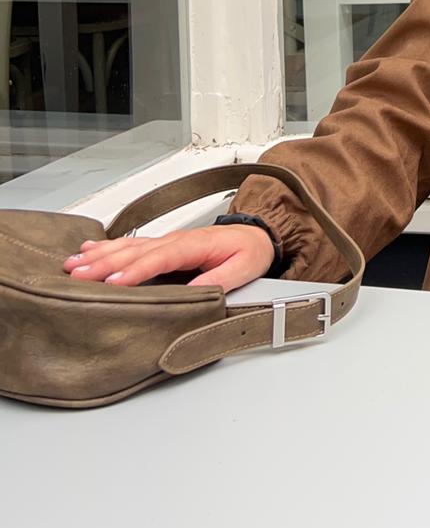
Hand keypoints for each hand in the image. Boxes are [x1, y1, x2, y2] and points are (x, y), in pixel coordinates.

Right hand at [62, 225, 275, 292]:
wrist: (258, 235)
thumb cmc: (250, 251)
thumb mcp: (244, 269)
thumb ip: (219, 280)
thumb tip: (194, 293)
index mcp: (194, 245)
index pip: (160, 258)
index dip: (135, 271)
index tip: (112, 283)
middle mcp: (175, 240)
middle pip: (134, 251)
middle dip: (104, 263)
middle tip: (77, 275)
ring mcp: (166, 241)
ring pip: (127, 247)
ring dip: (99, 255)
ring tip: (73, 264)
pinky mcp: (162, 246)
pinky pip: (130, 245)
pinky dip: (106, 246)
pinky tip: (88, 249)